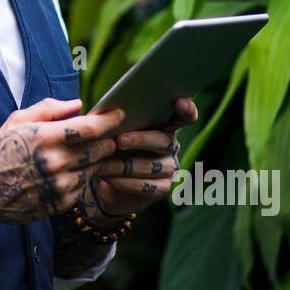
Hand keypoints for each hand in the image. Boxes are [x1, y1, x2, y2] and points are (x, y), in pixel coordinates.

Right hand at [0, 96, 125, 225]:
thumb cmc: (0, 152)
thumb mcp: (17, 121)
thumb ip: (49, 109)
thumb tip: (78, 104)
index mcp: (46, 137)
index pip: (91, 128)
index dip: (110, 120)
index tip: (120, 114)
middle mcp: (56, 162)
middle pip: (101, 148)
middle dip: (107, 139)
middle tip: (105, 134)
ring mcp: (61, 184)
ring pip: (96, 167)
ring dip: (97, 158)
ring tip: (87, 151)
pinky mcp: (62, 202)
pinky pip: (85, 184)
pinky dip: (84, 175)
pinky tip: (72, 170)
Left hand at [89, 96, 198, 222]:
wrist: (103, 180)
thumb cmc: (107, 146)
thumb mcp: (106, 130)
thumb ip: (110, 118)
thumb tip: (104, 112)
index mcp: (162, 125)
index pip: (183, 116)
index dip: (186, 109)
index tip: (179, 102)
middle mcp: (170, 145)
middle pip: (163, 141)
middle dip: (140, 140)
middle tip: (119, 141)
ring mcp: (169, 167)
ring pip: (153, 165)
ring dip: (125, 165)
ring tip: (103, 163)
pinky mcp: (162, 188)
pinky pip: (148, 186)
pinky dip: (126, 182)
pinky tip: (110, 178)